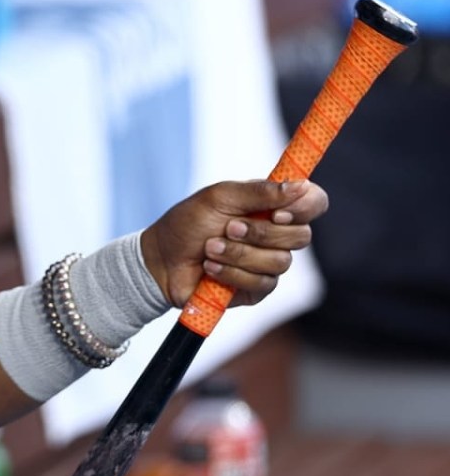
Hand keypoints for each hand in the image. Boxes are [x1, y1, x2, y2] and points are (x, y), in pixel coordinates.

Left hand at [140, 180, 327, 307]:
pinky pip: (262, 283)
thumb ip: (259, 191)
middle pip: (301, 236)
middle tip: (228, 228)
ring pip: (280, 261)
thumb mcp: (219, 197)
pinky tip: (210, 267)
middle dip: (260, 233)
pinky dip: (232, 273)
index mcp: (270, 206)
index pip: (313, 202)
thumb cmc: (188, 223)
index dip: (305, 208)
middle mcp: (275, 234)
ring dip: (239, 254)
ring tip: (210, 248)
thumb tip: (300, 186)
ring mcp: (268, 263)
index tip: (278, 213)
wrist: (161, 259)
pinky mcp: (257, 289)